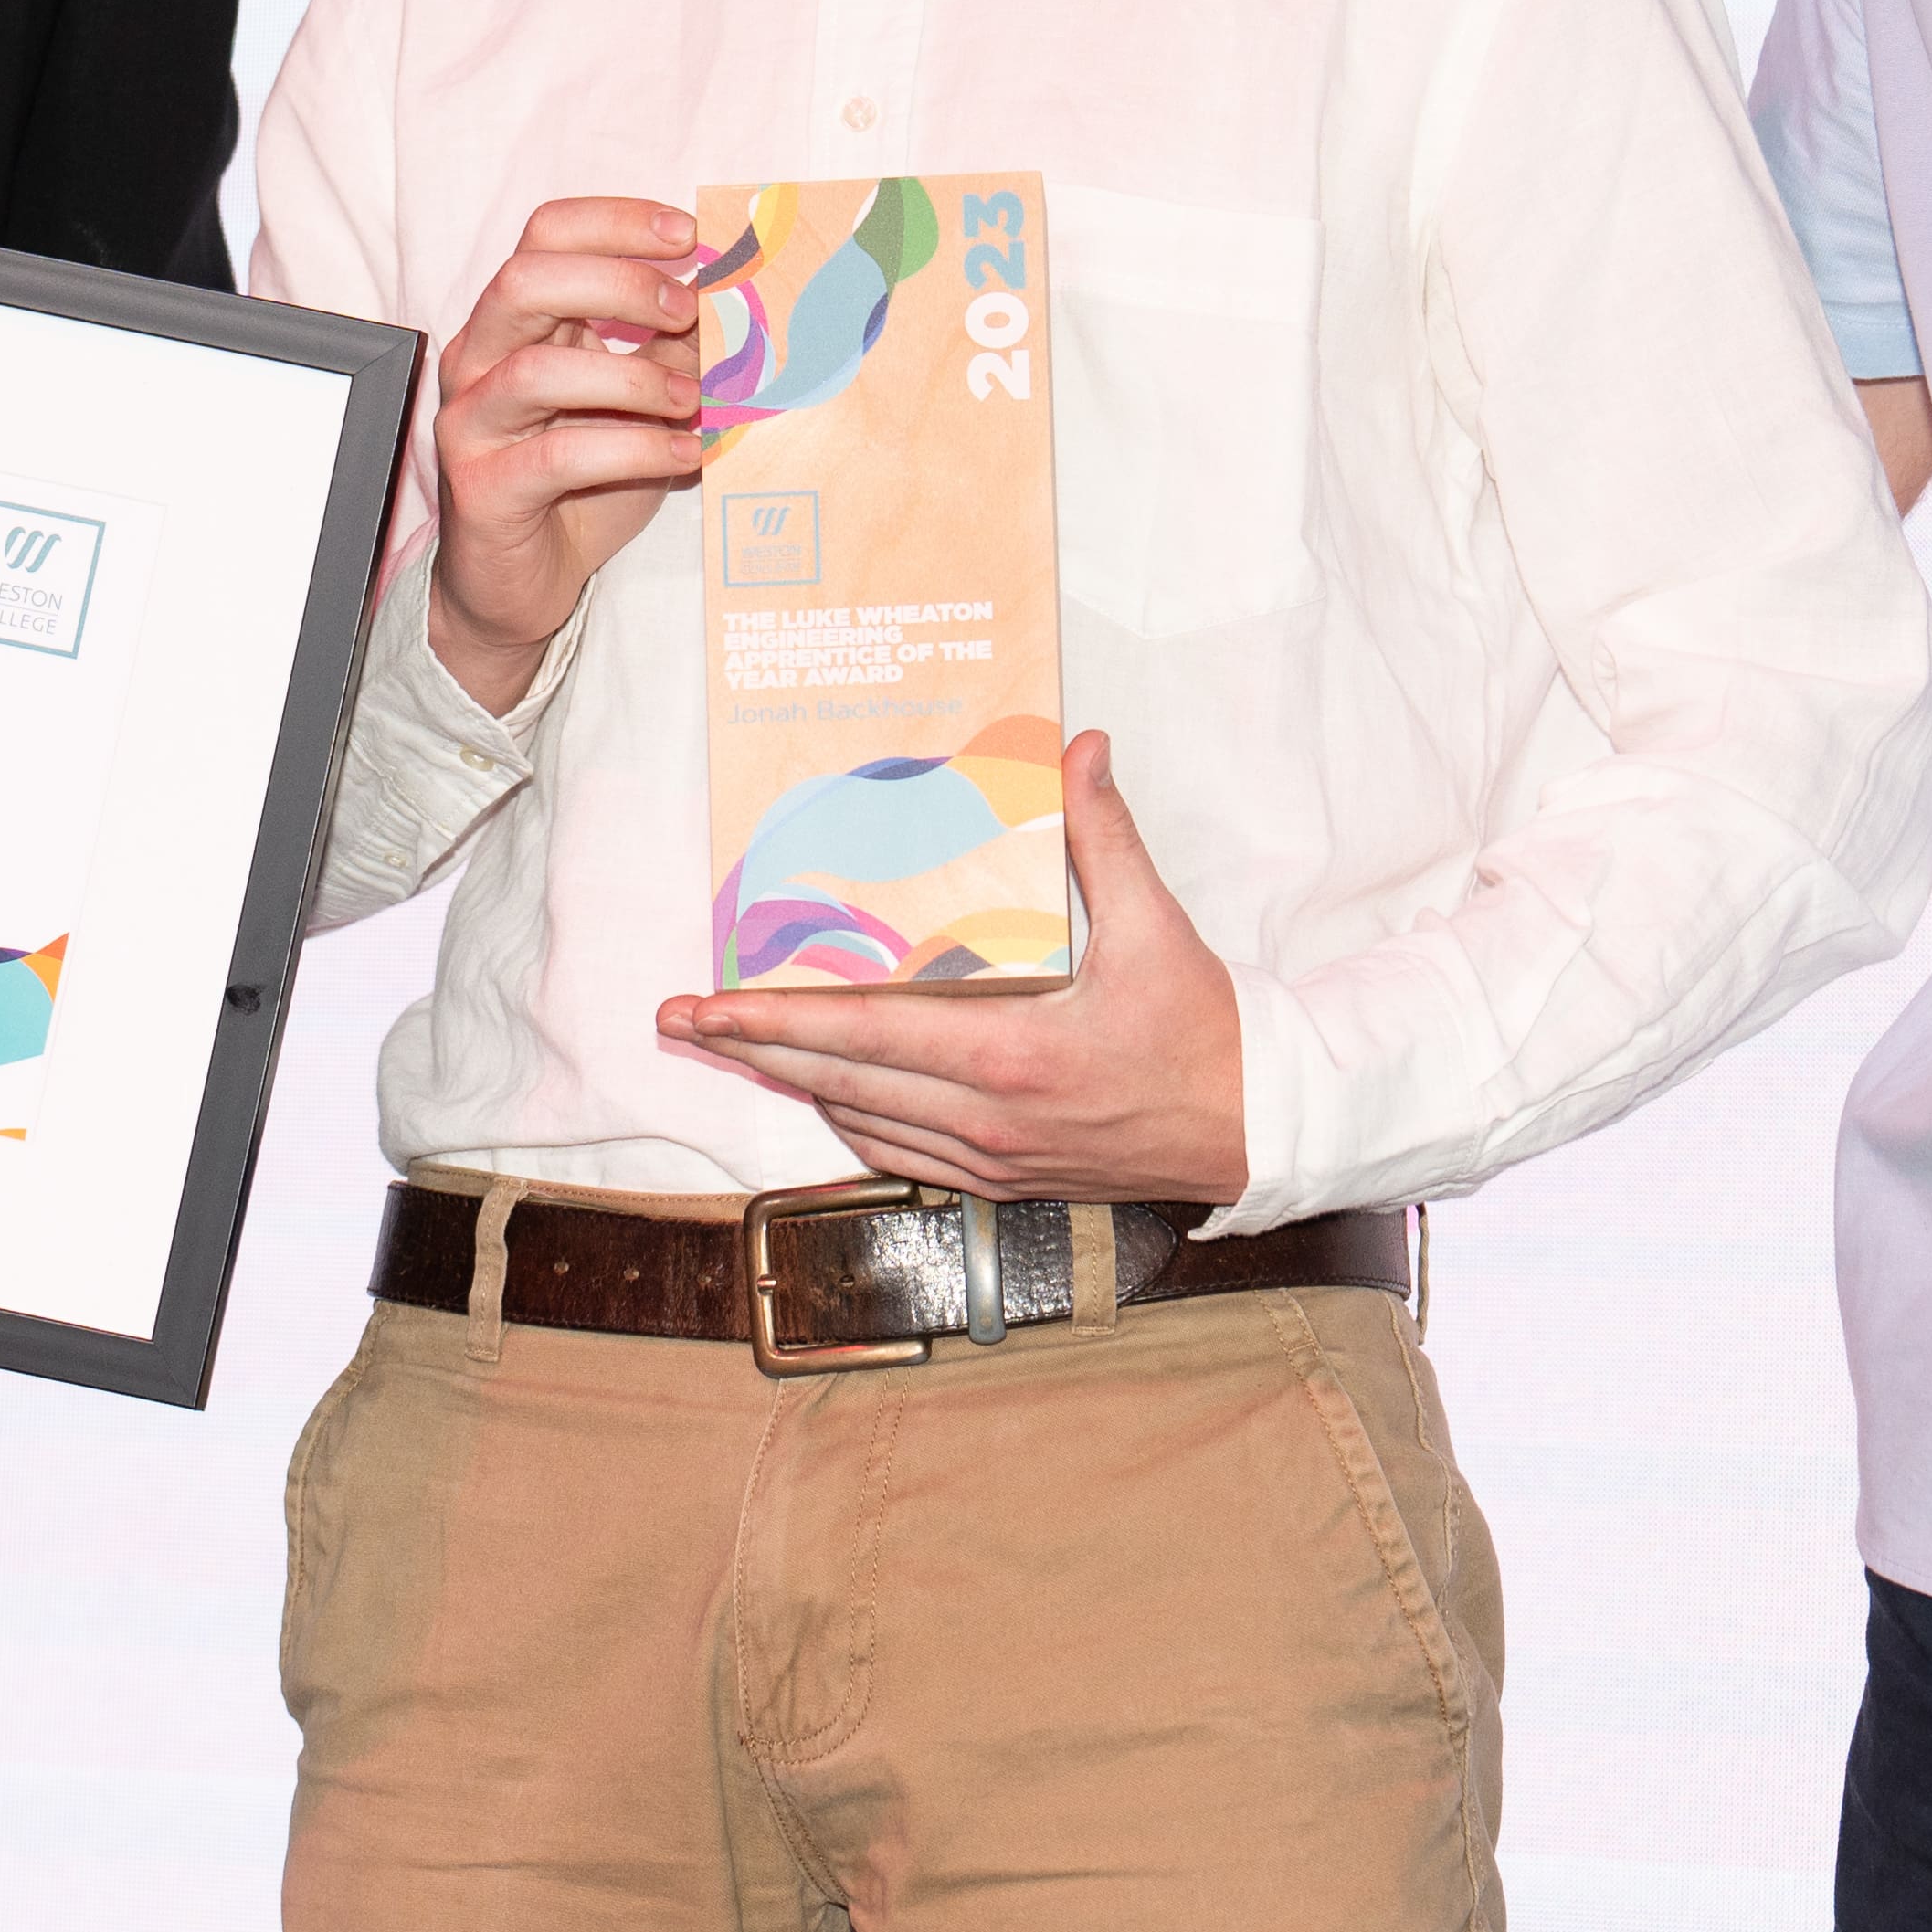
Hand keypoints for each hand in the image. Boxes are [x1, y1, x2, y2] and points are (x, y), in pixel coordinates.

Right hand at [426, 195, 711, 713]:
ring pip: (533, 371)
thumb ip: (670, 346)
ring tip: (691, 397)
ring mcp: (471, 424)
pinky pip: (558, 456)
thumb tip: (734, 294)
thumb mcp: (639, 402)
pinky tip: (683, 454)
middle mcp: (478, 360)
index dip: (616, 221)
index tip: (690, 234)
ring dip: (630, 376)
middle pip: (524, 280)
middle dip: (618, 283)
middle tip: (687, 308)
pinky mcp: (483, 489)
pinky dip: (633, 448)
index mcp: (515, 323)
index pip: (545, 234)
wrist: (522, 585)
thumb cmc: (583, 486)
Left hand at [654, 731, 1248, 1202]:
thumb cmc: (1205, 1033)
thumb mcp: (1158, 928)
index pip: (861, 1036)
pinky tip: (827, 1089)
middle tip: (677, 1022)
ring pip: (856, 1123)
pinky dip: (848, 1116)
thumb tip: (1076, 749)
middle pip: (834, 1083)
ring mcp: (988, 1160)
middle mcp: (984, 1118)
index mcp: (1010, 1055)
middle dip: (746, 1051)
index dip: (771, 1020)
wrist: (1255, 1129)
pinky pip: (896, 1152)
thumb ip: (1103, 835)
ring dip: (790, 1084)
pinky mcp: (1000, 1182)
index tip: (702, 1005)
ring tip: (737, 1047)